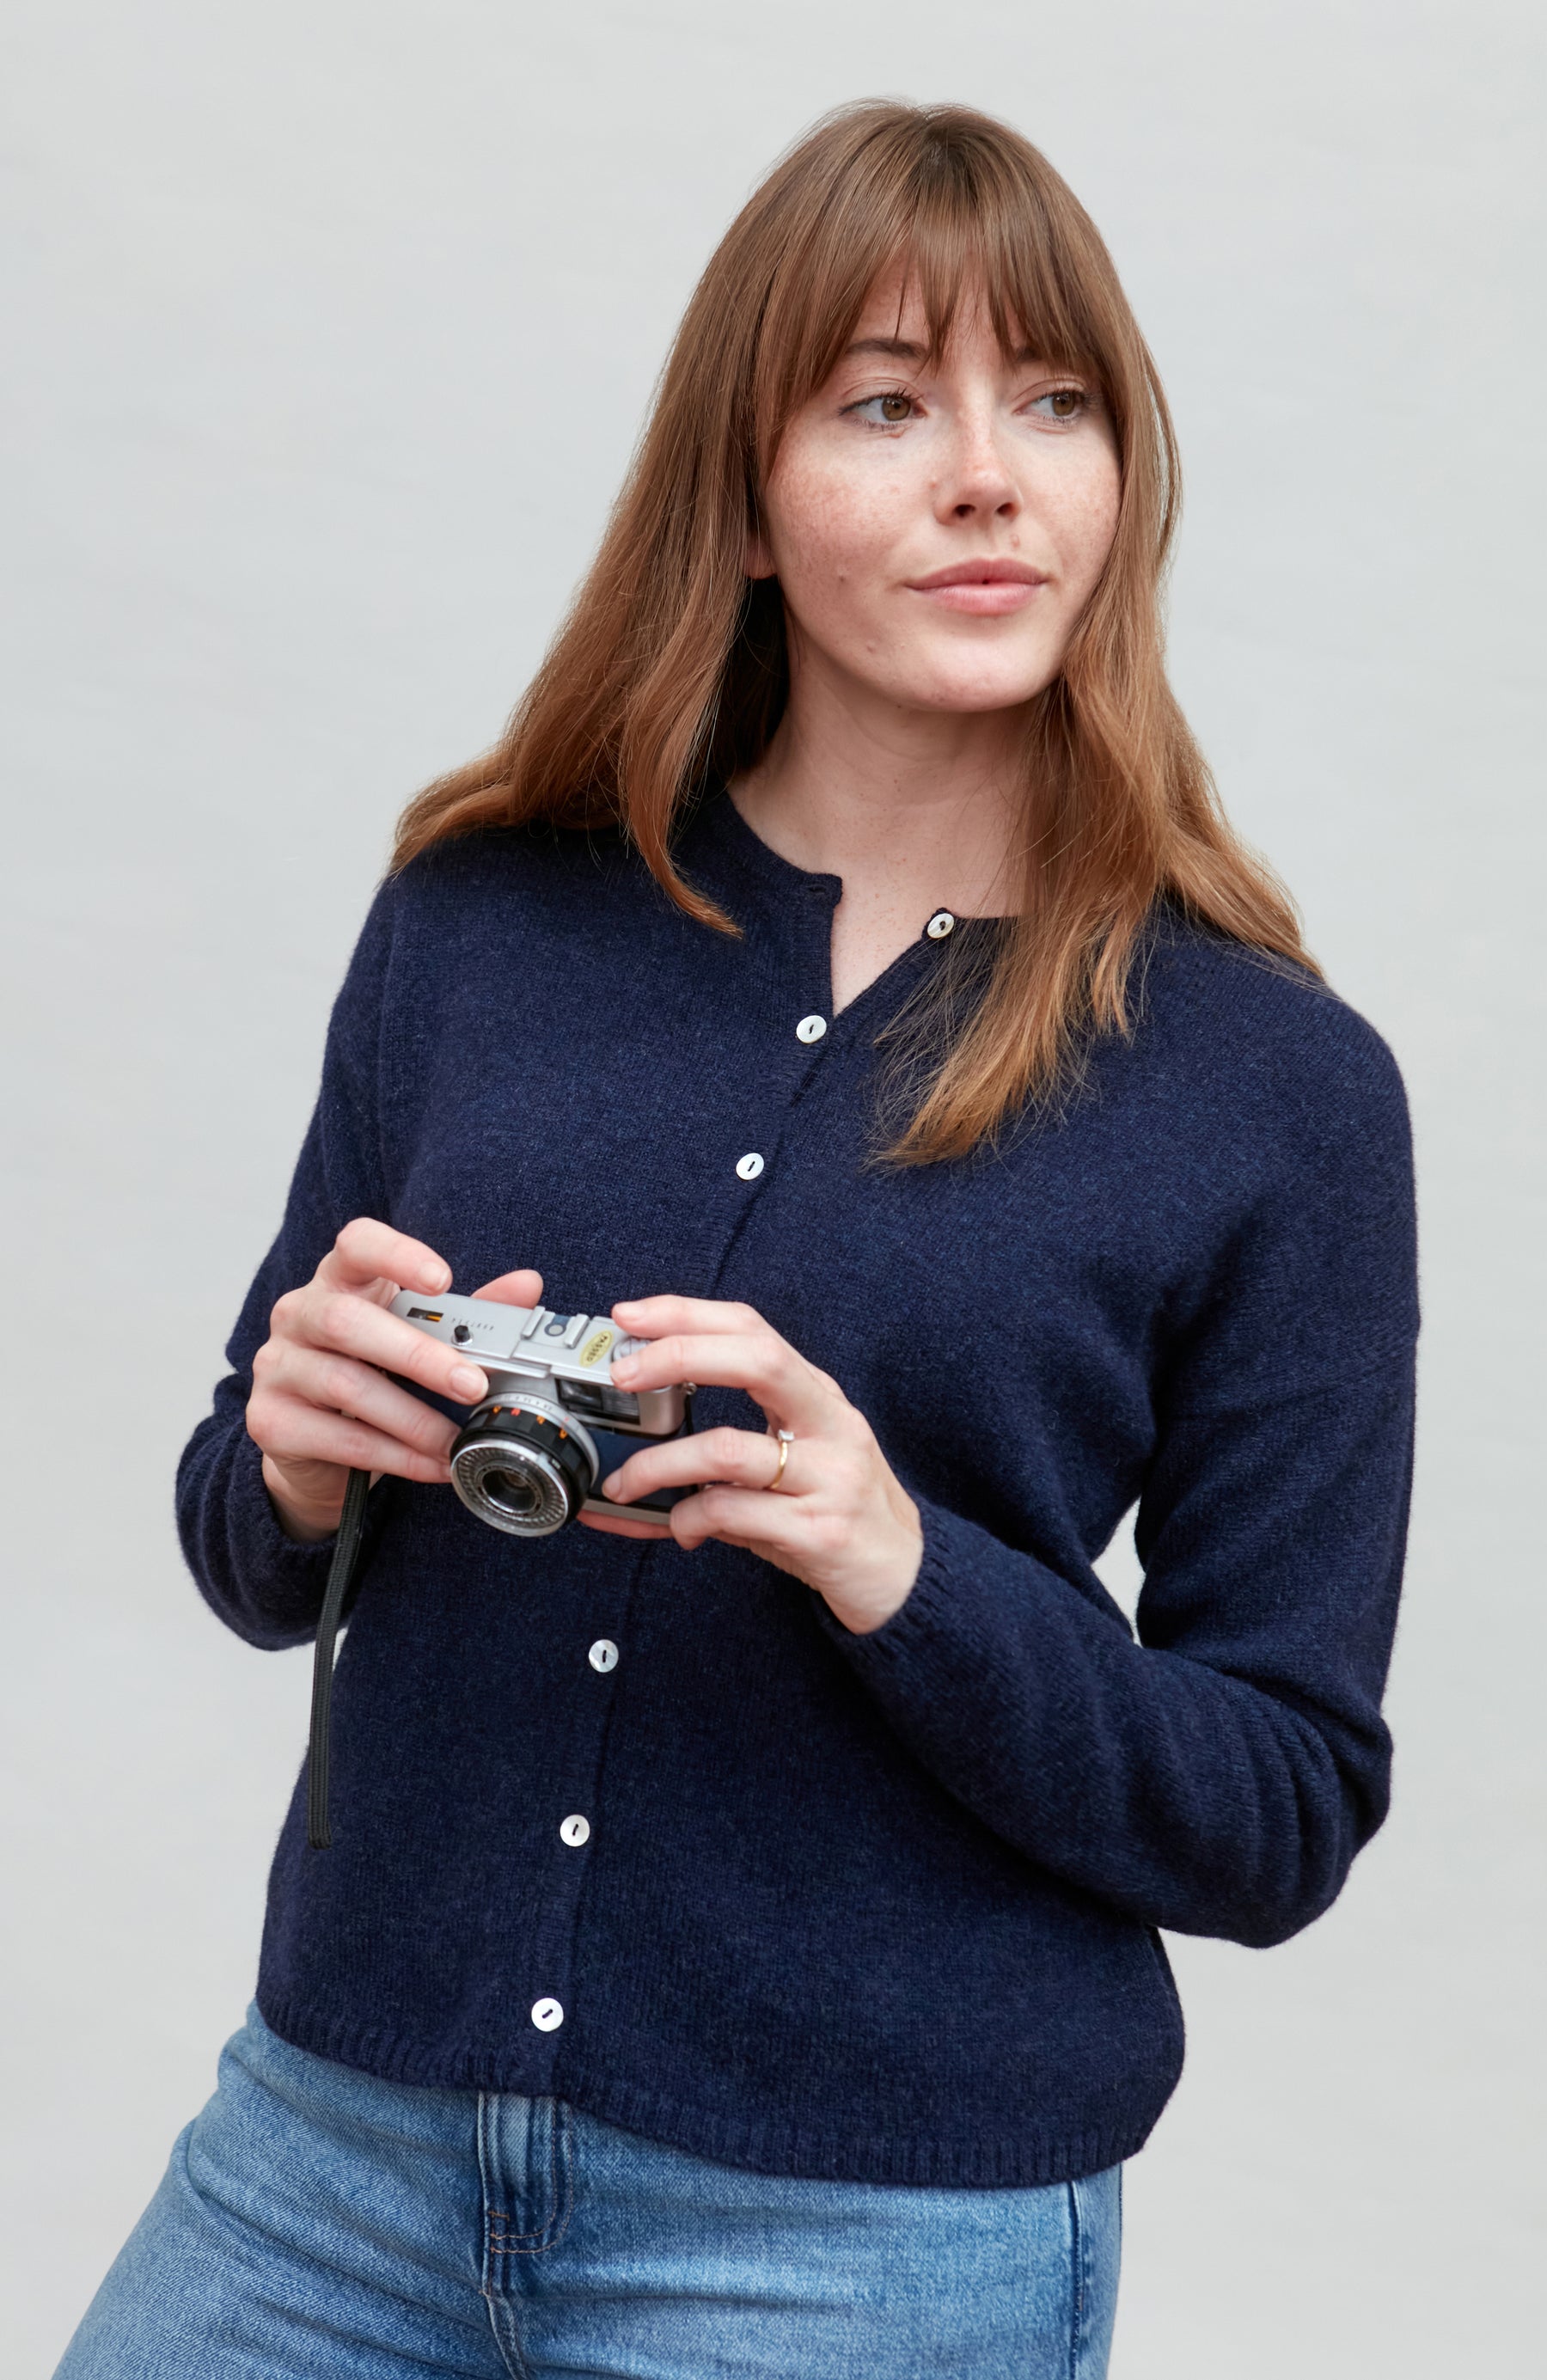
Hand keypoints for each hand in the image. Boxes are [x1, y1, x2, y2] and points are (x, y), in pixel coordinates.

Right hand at [248, 1217, 540, 1542]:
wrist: (313, 1443)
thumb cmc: (371, 1372)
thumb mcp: (419, 1336)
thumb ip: (471, 1312)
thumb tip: (526, 1285)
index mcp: (339, 1280)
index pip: (356, 1244)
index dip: (397, 1254)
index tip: (443, 1280)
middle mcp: (299, 1314)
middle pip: (347, 1321)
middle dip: (418, 1355)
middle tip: (472, 1385)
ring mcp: (278, 1367)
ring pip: (345, 1385)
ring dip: (412, 1419)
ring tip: (457, 1440)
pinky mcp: (271, 1421)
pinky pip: (338, 1438)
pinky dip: (394, 1456)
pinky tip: (430, 1464)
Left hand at [579, 1295, 922, 1634]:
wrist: (906, 1575)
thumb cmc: (839, 1510)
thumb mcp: (798, 1458)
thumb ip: (731, 1444)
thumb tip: (640, 1445)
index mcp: (817, 1396)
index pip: (752, 1329)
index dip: (689, 1314)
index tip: (632, 1316)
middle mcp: (830, 1425)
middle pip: (756, 1359)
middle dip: (679, 1356)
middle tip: (624, 1376)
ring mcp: (830, 1477)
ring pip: (728, 1449)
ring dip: (659, 1464)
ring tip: (625, 1483)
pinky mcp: (820, 1532)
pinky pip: (734, 1513)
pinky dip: (689, 1519)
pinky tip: (681, 1529)